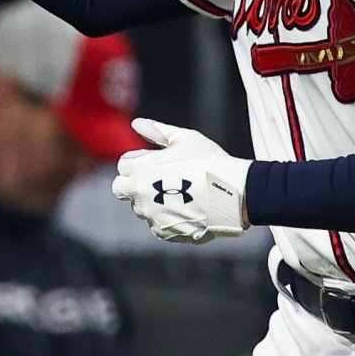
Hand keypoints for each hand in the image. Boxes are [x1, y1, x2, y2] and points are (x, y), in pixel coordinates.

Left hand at [114, 118, 249, 242]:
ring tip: (179, 195)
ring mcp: (149, 214)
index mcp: (141, 167)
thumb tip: (136, 124)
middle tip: (156, 182)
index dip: (137, 164)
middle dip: (133, 185)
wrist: (233, 193)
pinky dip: (166, 218)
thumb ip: (157, 131)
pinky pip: (156, 224)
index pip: (122, 166)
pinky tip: (185, 209)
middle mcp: (139, 192)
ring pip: (140, 208)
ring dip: (151, 202)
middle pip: (121, 189)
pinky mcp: (162, 231)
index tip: (153, 165)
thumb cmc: (210, 161)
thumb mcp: (185, 138)